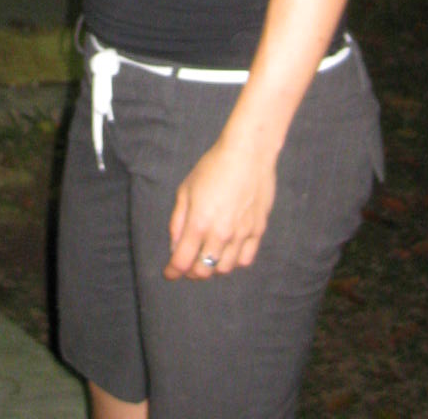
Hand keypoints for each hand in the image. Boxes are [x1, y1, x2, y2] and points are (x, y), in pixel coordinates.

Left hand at [164, 138, 276, 280]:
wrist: (248, 154)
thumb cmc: (213, 166)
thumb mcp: (186, 189)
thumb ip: (179, 220)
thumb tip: (175, 245)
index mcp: (199, 223)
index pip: (183, 261)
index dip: (173, 271)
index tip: (169, 273)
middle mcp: (220, 234)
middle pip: (204, 270)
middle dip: (191, 272)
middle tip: (187, 266)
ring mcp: (241, 234)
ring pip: (224, 268)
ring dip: (212, 268)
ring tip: (206, 259)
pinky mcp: (257, 231)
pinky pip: (245, 259)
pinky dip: (233, 262)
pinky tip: (227, 253)